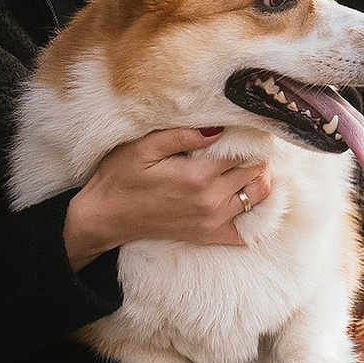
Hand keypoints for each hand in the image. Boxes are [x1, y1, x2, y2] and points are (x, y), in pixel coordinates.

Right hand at [62, 127, 271, 262]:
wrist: (104, 216)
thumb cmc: (120, 176)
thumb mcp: (144, 147)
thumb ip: (182, 135)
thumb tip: (218, 128)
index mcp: (198, 175)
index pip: (244, 151)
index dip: (248, 136)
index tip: (244, 126)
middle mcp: (211, 200)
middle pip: (255, 172)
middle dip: (256, 155)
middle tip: (245, 143)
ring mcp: (211, 221)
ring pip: (257, 197)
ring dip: (258, 179)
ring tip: (246, 164)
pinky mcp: (207, 235)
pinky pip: (245, 233)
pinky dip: (252, 216)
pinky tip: (244, 198)